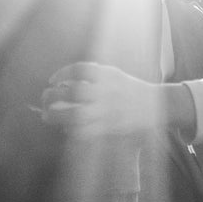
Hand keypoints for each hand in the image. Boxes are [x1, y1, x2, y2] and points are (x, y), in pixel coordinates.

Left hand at [42, 62, 169, 135]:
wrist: (157, 105)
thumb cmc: (131, 89)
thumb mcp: (115, 74)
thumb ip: (94, 75)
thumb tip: (66, 80)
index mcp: (108, 76)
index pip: (79, 70)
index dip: (61, 74)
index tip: (53, 80)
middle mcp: (107, 92)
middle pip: (73, 92)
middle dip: (53, 95)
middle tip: (45, 97)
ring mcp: (108, 111)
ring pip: (75, 115)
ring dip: (56, 115)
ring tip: (46, 115)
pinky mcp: (110, 127)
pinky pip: (85, 131)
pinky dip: (71, 130)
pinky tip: (65, 127)